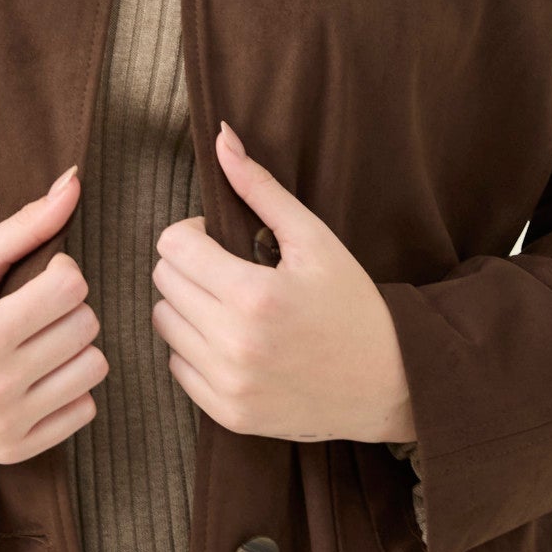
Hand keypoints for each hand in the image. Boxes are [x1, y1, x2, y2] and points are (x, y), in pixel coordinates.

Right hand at [0, 167, 106, 461]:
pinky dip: (69, 389)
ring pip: (94, 369)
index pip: (71, 288)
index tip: (33, 277)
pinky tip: (36, 376)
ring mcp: (7, 425)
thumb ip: (23, 225)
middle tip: (29, 309)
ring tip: (35, 342)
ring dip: (73, 348)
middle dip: (65, 308)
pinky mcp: (13, 450)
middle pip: (86, 326)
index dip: (59, 272)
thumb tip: (75, 180)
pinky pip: (82, 411)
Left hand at [151, 121, 414, 443]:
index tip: (221, 241)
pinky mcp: (227, 414)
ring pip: (163, 323)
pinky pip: (176, 366)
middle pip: (163, 282)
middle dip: (189, 267)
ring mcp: (228, 385)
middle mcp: (234, 345)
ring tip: (230, 305)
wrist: (389, 383)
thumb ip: (261, 188)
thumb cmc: (353, 304)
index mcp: (253, 296)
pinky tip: (233, 342)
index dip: (193, 234)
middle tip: (228, 271)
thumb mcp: (315, 239)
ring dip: (187, 307)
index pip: (172, 247)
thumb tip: (221, 138)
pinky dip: (194, 349)